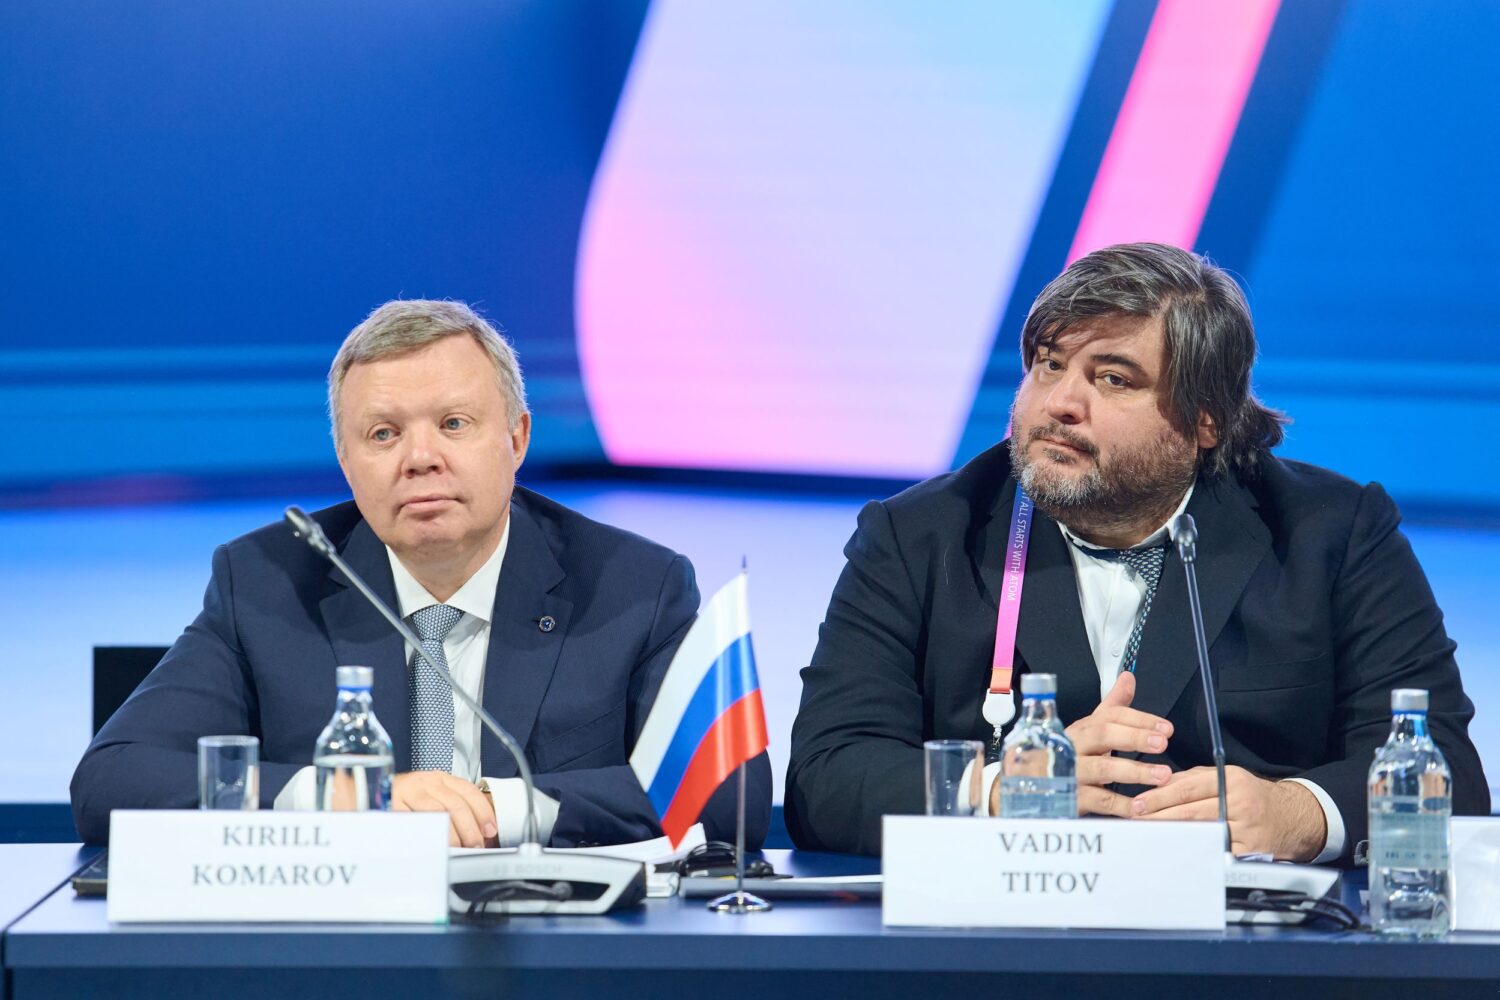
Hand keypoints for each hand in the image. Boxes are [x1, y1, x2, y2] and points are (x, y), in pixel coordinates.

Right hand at [391, 772, 498, 847]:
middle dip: (470, 829)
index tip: (490, 830)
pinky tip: (434, 845)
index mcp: (441, 779)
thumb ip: (454, 809)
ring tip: (459, 849)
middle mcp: (426, 782)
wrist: (371, 790)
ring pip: (438, 813)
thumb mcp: (433, 797)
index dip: (482, 812)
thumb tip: (480, 834)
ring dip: (452, 834)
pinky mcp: (392, 805)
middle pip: (456, 804)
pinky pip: (414, 821)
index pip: (468, 792)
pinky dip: (427, 835)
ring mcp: (408, 792)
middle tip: (475, 846)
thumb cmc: (407, 800)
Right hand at [1062, 671, 1173, 816]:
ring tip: (1162, 775)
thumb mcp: (1087, 730)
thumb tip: (1128, 678)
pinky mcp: (1069, 797)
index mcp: (1081, 729)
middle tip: (1162, 743)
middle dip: (1134, 737)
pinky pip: (1097, 800)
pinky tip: (1139, 806)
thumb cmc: (1063, 756)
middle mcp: (1073, 746)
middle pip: (1102, 735)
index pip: (1109, 715)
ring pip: (1102, 768)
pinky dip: (1120, 804)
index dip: (1138, 719)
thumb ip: (1112, 706)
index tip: (1165, 728)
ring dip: (1135, 771)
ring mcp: (1069, 771)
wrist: (1030, 787)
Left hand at [1131, 765, 1326, 861]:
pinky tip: (1178, 852)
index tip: (1138, 803)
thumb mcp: (1227, 778)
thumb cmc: (1253, 796)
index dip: (1159, 796)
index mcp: (1231, 779)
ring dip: (1173, 834)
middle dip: (1159, 816)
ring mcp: (1247, 828)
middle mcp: (1240, 801)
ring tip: (1150, 836)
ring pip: (1202, 831)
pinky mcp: (1252, 850)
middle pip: (1191, 810)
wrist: (1295, 817)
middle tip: (1136, 821)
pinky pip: (1217, 851)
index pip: (1187, 787)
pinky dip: (1196, 851)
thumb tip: (1158, 785)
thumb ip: (1193, 779)